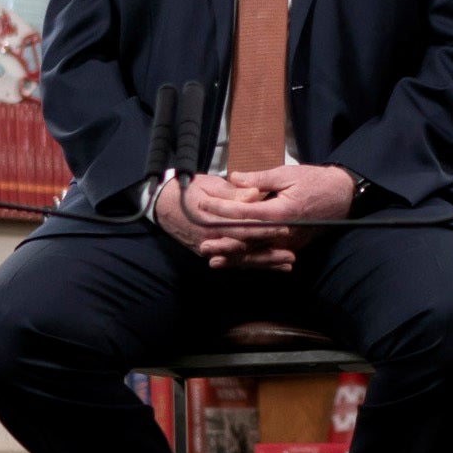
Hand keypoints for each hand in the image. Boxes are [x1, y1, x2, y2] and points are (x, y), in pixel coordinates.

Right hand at [157, 173, 298, 271]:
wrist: (161, 205)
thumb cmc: (186, 190)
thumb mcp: (209, 185)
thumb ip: (233, 193)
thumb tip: (254, 195)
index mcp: (212, 220)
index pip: (242, 227)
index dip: (264, 229)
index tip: (284, 228)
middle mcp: (211, 238)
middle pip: (245, 248)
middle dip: (269, 253)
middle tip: (291, 256)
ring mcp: (209, 248)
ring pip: (241, 258)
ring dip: (264, 263)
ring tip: (287, 265)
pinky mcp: (210, 252)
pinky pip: (233, 261)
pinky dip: (252, 264)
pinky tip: (270, 266)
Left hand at [187, 164, 356, 270]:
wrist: (342, 196)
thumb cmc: (316, 182)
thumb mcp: (286, 173)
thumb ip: (258, 178)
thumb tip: (233, 178)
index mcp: (281, 211)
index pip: (244, 214)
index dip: (221, 210)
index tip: (204, 205)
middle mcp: (284, 231)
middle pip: (247, 240)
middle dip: (222, 242)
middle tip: (202, 244)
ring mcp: (288, 242)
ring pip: (256, 254)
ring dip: (233, 257)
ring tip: (213, 259)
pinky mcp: (291, 246)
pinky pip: (267, 256)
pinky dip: (250, 260)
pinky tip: (235, 262)